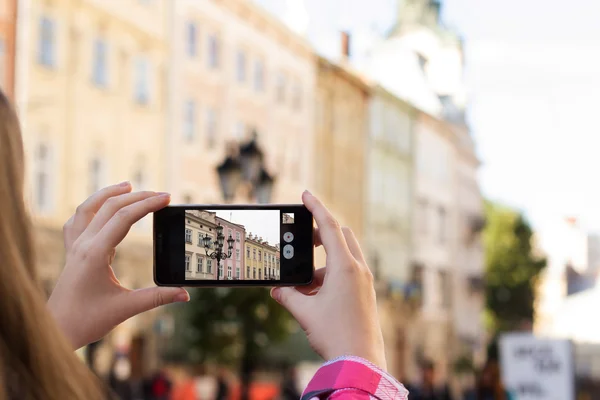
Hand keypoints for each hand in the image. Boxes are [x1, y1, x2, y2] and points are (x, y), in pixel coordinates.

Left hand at [48, 182, 189, 348]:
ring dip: (109, 194)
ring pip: (88, 208)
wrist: (56, 330)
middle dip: (137, 197)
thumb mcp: (126, 308)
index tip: (166, 198)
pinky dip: (90, 208)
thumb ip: (157, 298)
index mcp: (94, 253)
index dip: (148, 204)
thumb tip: (185, 294)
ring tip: (128, 185)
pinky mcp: (71, 252)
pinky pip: (78, 221)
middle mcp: (82, 244)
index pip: (124, 217)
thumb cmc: (86, 320)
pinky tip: (99, 207)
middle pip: (110, 207)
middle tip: (160, 194)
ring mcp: (74, 247)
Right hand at [271, 191, 385, 369]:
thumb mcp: (305, 312)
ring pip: (345, 257)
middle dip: (321, 235)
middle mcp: (359, 270)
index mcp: (345, 267)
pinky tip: (315, 297)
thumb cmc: (336, 335)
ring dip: (323, 262)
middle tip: (303, 243)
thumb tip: (277, 290)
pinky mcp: (366, 294)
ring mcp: (365, 282)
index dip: (316, 208)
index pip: (329, 227)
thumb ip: (288, 296)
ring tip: (303, 285)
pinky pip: (349, 273)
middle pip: (341, 236)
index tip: (306, 194)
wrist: (361, 362)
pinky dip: (332, 275)